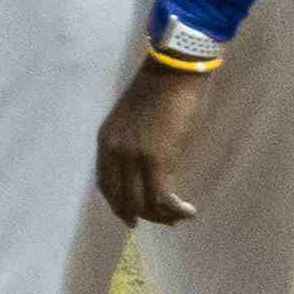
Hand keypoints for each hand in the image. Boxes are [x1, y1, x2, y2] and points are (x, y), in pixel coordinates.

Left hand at [94, 53, 217, 228]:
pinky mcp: (157, 158)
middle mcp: (114, 151)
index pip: (105, 184)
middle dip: (144, 215)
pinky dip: (175, 209)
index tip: (132, 217)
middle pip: (123, 198)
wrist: (173, 72)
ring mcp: (134, 156)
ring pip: (142, 202)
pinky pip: (162, 196)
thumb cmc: (160, 91)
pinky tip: (188, 211)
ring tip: (179, 217)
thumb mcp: (133, 120)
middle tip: (164, 221)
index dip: (118, 205)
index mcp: (106, 141)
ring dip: (162, 216)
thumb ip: (132, 144)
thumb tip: (146, 169)